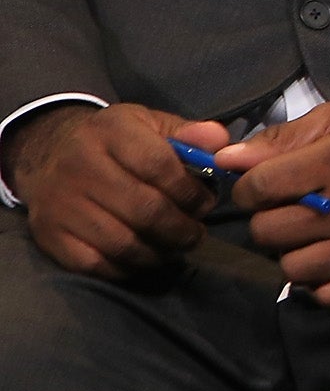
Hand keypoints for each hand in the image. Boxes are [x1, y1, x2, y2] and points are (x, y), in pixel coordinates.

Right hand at [3, 102, 226, 277]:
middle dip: (181, 228)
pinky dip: (127, 267)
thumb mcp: (149, 123)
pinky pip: (95, 263)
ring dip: (159, 252)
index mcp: (111, 131)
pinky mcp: (49, 234)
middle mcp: (80, 165)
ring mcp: (60, 203)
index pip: (158, 165)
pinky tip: (145, 256)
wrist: (47, 153)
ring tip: (176, 247)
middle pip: (144, 209)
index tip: (206, 204)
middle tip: (196, 234)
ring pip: (122, 242)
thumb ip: (188, 134)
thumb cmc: (114, 141)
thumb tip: (220, 143)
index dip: (190, 191)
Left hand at [220, 103, 329, 304]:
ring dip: (293, 251)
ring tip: (312, 234)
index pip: (258, 187)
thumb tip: (227, 159)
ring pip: (291, 267)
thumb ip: (282, 138)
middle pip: (267, 232)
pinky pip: (324, 295)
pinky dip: (320, 281)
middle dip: (270, 219)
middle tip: (292, 209)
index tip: (264, 186)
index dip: (249, 188)